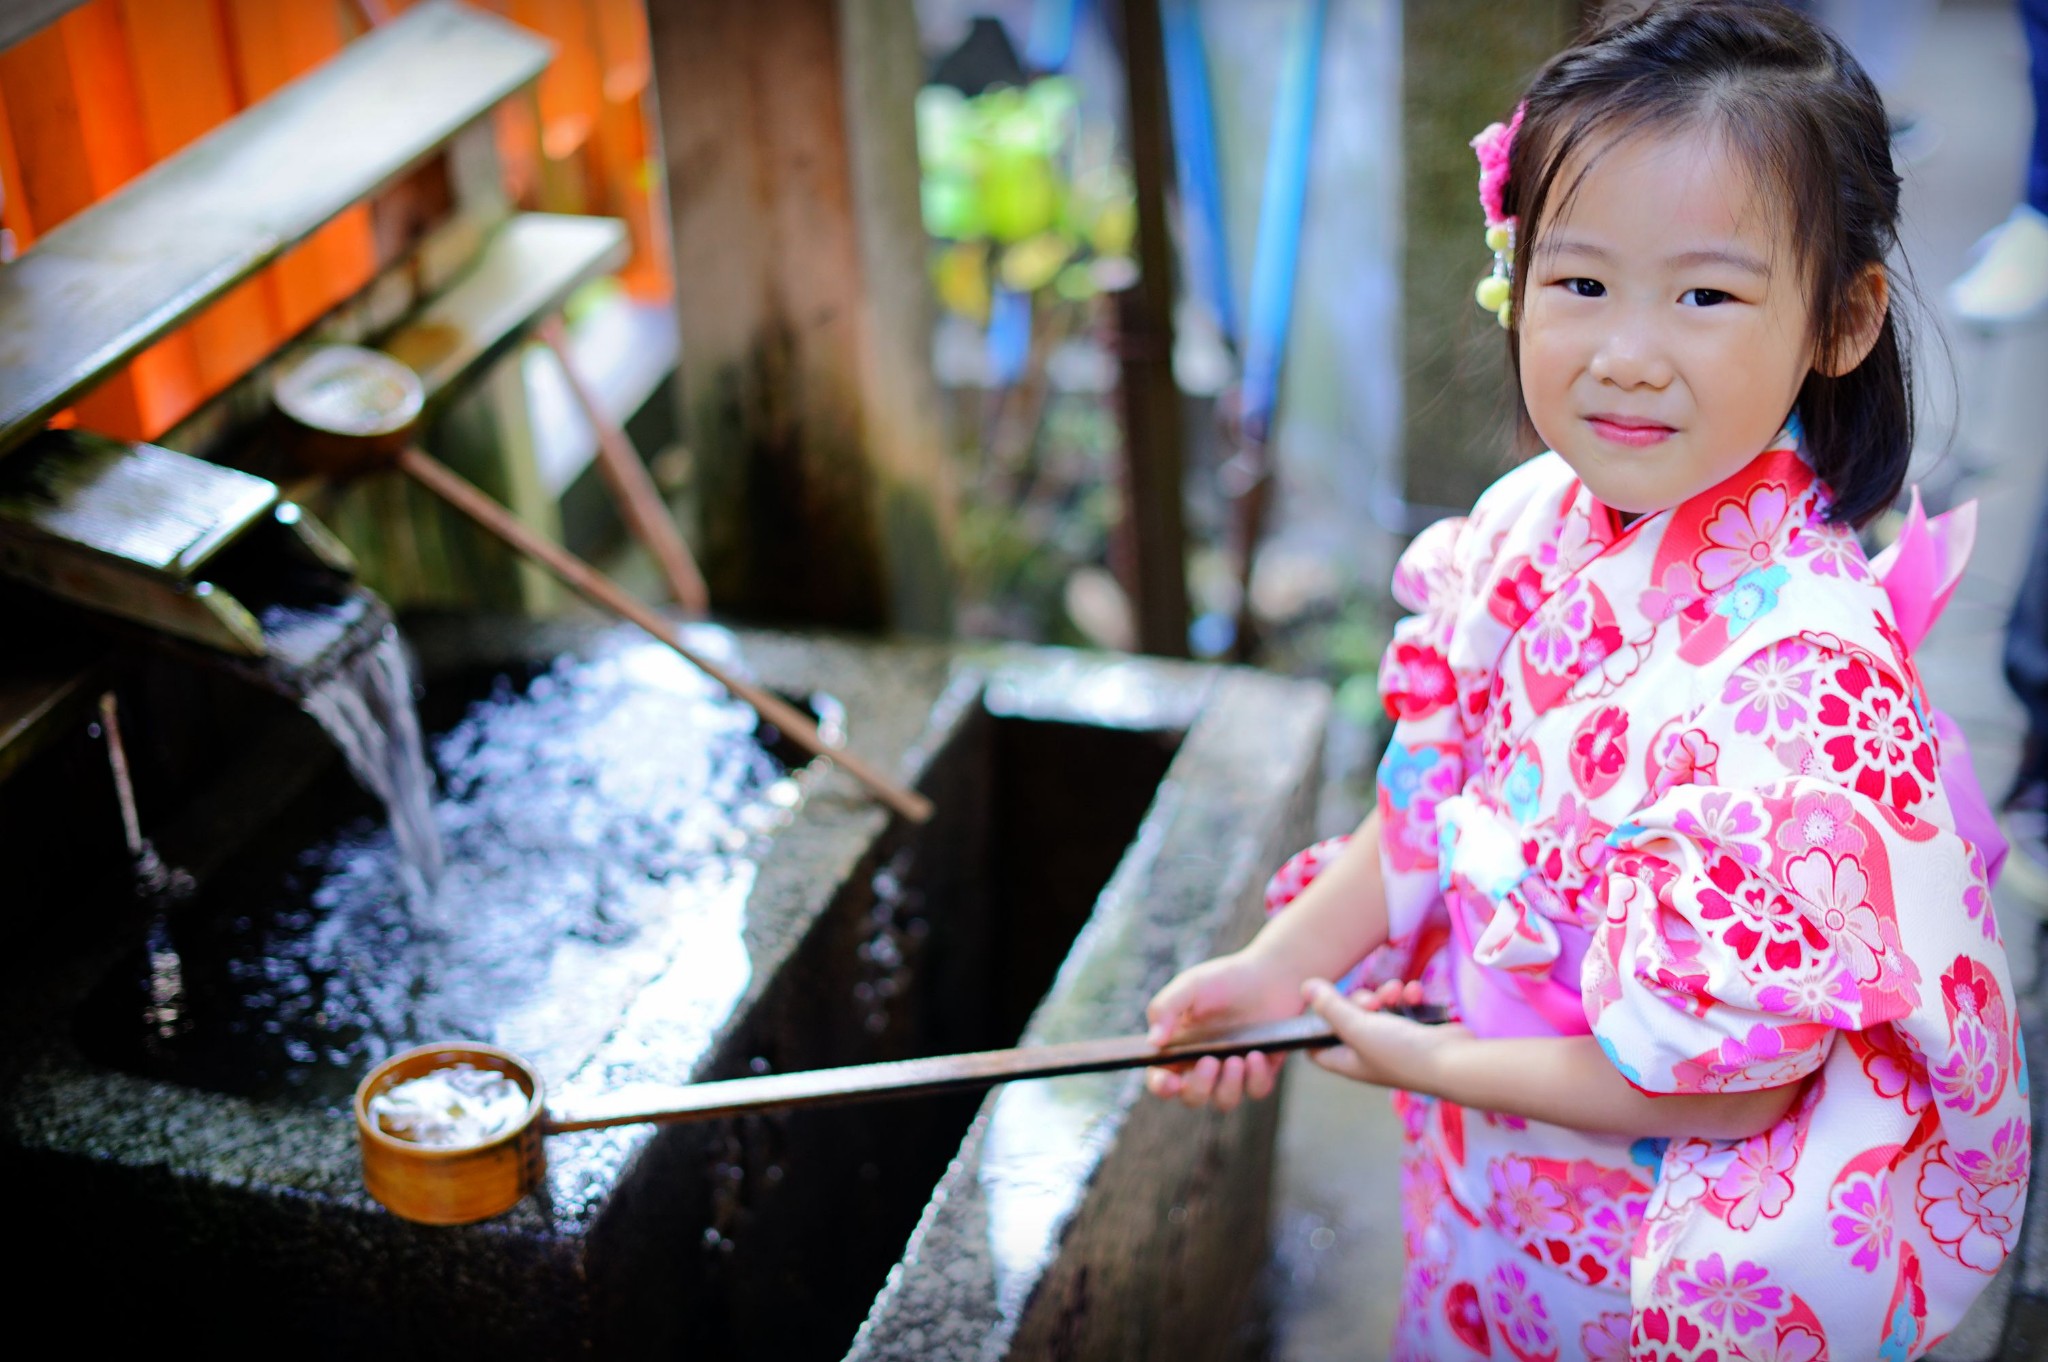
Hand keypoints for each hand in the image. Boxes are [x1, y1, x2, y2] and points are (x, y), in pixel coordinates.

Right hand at [1143, 948, 1302, 1111]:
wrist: (1269, 975)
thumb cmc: (1224, 980)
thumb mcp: (1190, 986)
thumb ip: (1165, 1008)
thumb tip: (1153, 1041)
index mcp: (1178, 1049)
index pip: (1161, 1079)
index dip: (1162, 1086)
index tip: (1171, 1082)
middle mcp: (1202, 1067)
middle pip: (1192, 1097)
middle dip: (1199, 1087)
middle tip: (1209, 1061)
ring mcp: (1231, 1073)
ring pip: (1224, 1101)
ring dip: (1228, 1085)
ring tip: (1237, 1058)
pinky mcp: (1260, 1073)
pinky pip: (1256, 1090)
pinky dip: (1256, 1077)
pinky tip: (1257, 1055)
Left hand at [1303, 977, 1466, 1087]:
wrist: (1454, 1062)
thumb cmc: (1401, 1052)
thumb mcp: (1357, 1028)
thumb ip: (1330, 1007)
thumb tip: (1305, 988)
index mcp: (1347, 1061)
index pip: (1316, 1047)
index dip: (1314, 1026)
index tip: (1321, 1003)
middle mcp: (1367, 1055)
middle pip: (1347, 1020)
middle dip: (1358, 1001)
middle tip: (1371, 1000)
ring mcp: (1393, 1044)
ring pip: (1378, 1010)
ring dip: (1385, 994)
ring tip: (1395, 993)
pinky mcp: (1415, 1033)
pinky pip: (1403, 1008)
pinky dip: (1407, 997)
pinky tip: (1415, 994)